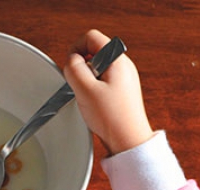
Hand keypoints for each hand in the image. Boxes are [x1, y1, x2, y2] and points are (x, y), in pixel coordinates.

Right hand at [63, 30, 153, 154]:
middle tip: (80, 86)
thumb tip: (71, 60)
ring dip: (86, 81)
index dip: (76, 49)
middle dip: (81, 67)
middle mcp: (123, 66)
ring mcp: (123, 79)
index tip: (71, 67)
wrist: (128, 141)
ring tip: (89, 98)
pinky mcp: (121, 91)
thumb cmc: (112, 118)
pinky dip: (93, 90)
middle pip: (93, 52)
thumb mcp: (85, 90)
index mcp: (117, 60)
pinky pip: (101, 82)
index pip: (91, 37)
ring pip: (96, 68)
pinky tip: (94, 104)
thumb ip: (73, 69)